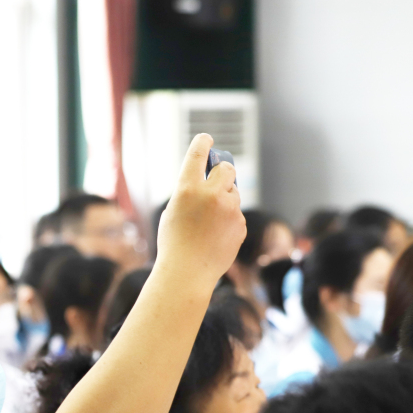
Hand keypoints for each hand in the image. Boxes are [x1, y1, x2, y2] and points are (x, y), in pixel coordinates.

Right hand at [155, 134, 245, 282]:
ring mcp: (229, 209)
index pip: (197, 153)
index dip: (203, 142)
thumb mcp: (173, 211)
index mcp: (187, 188)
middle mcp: (210, 194)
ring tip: (210, 220)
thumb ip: (190, 193)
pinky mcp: (240, 224)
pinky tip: (215, 236)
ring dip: (225, 198)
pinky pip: (236, 214)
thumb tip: (210, 182)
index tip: (206, 138)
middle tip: (216, 179)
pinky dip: (229, 220)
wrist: (187, 273)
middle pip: (227, 169)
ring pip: (234, 192)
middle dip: (222, 172)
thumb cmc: (174, 244)